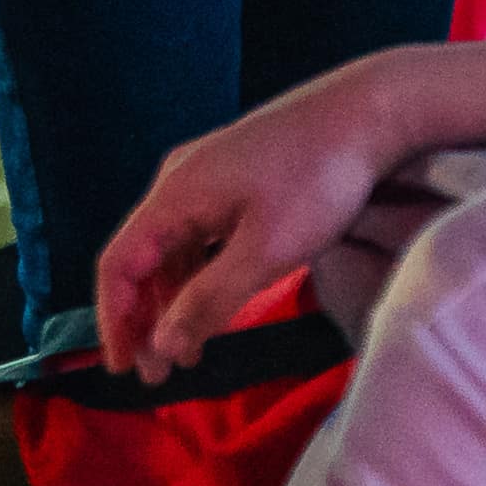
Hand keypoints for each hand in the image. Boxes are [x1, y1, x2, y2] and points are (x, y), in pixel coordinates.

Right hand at [96, 44, 460, 374]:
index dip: (114, 320)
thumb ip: (210, 300)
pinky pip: (200, 236)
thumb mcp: (267, 251)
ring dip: (173, 301)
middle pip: (142, 260)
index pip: (118, 265)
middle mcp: (180, 181)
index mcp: (175, 194)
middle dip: (144, 320)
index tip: (123, 367)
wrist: (371, 111)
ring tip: (186, 351)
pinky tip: (213, 304)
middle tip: (157, 374)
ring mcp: (209, 176)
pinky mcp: (237, 178)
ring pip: (173, 250)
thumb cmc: (321, 175)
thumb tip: (164, 344)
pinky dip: (199, 276)